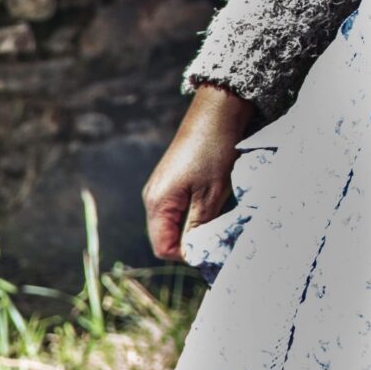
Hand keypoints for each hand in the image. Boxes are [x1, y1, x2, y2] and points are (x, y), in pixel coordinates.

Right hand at [142, 84, 254, 261]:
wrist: (215, 115)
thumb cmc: (214, 152)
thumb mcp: (210, 195)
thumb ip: (197, 227)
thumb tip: (193, 254)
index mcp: (157, 204)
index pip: (162, 248)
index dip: (187, 255)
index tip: (212, 249)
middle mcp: (152, 199)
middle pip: (164, 238)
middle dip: (189, 242)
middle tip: (218, 235)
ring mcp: (158, 190)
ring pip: (171, 224)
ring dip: (192, 227)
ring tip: (217, 217)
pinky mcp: (168, 183)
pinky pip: (175, 210)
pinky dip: (192, 214)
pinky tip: (211, 204)